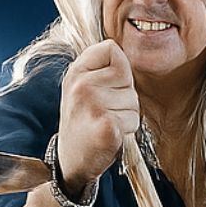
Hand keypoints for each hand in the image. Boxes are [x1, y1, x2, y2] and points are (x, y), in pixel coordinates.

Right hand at [57, 40, 139, 191]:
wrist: (71, 160)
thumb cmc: (83, 121)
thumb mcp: (81, 87)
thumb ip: (100, 66)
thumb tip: (119, 46)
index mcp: (76, 72)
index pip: (111, 48)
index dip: (117, 69)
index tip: (104, 86)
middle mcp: (81, 85)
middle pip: (127, 76)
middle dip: (124, 96)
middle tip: (104, 112)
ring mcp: (92, 105)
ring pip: (133, 101)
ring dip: (126, 116)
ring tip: (105, 124)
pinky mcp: (106, 127)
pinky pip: (133, 120)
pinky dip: (126, 132)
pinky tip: (108, 136)